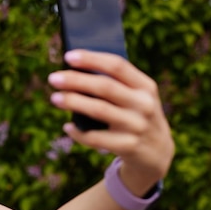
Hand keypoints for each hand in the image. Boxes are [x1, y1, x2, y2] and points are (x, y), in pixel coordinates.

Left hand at [48, 50, 173, 184]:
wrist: (158, 153)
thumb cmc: (136, 116)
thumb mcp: (136, 98)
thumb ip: (115, 85)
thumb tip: (74, 73)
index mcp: (146, 86)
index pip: (117, 65)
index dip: (91, 59)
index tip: (68, 56)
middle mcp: (144, 104)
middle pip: (104, 86)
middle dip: (75, 80)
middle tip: (53, 78)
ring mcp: (137, 126)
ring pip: (99, 110)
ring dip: (73, 102)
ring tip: (54, 98)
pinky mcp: (129, 146)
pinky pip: (96, 138)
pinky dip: (79, 132)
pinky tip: (67, 127)